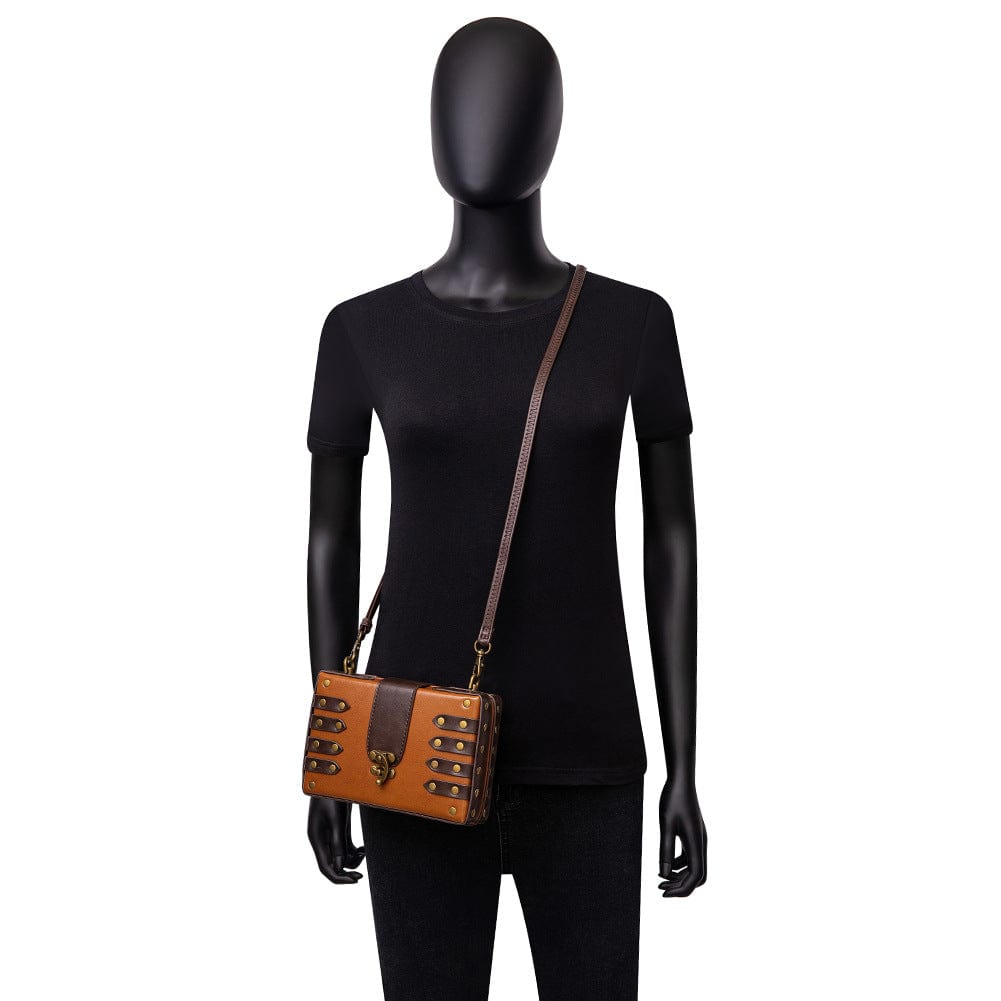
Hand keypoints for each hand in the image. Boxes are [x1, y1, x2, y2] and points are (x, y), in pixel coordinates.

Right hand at [307, 797, 365, 883]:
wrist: (333, 777)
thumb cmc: (332, 796)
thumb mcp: (336, 820)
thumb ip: (337, 843)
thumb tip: (338, 867)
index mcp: (317, 839)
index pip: (326, 867)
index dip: (338, 877)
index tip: (354, 881)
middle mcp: (322, 840)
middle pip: (333, 865)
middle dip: (346, 871)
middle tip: (360, 876)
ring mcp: (330, 835)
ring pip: (340, 857)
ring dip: (352, 860)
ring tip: (364, 853)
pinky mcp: (339, 829)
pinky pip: (345, 847)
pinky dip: (354, 852)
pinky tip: (363, 849)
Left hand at [658, 778, 706, 896]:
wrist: (681, 780)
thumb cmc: (672, 800)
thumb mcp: (666, 825)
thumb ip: (665, 850)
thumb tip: (664, 874)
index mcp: (696, 843)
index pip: (695, 876)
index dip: (681, 890)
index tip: (663, 893)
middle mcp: (701, 844)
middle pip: (697, 876)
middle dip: (681, 886)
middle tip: (660, 887)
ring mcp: (698, 840)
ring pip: (694, 867)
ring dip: (680, 876)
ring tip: (660, 879)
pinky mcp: (693, 835)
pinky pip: (690, 857)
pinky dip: (679, 865)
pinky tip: (665, 865)